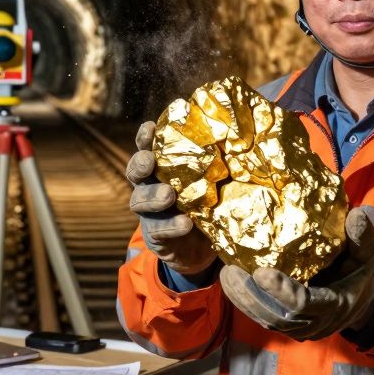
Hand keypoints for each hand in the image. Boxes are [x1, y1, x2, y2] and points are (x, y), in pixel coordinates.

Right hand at [126, 121, 217, 274]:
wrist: (201, 247)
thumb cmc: (207, 203)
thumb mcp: (213, 182)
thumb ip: (217, 165)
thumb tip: (238, 141)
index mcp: (162, 168)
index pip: (148, 148)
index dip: (145, 138)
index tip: (150, 127)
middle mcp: (150, 186)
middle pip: (135, 171)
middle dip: (140, 164)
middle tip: (150, 161)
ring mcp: (149, 212)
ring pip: (139, 201)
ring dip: (153, 196)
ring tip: (168, 195)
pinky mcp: (155, 235)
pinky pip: (157, 229)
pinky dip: (171, 225)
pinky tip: (185, 223)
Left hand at [219, 207, 373, 339]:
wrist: (364, 302)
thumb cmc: (361, 274)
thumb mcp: (367, 256)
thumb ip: (362, 238)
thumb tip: (356, 215)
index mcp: (334, 305)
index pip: (303, 303)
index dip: (281, 290)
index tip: (260, 272)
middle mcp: (316, 323)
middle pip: (277, 316)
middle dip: (250, 296)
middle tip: (230, 272)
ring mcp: (301, 328)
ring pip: (267, 320)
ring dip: (243, 300)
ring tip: (226, 276)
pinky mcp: (290, 326)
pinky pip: (265, 318)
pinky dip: (246, 303)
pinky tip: (232, 284)